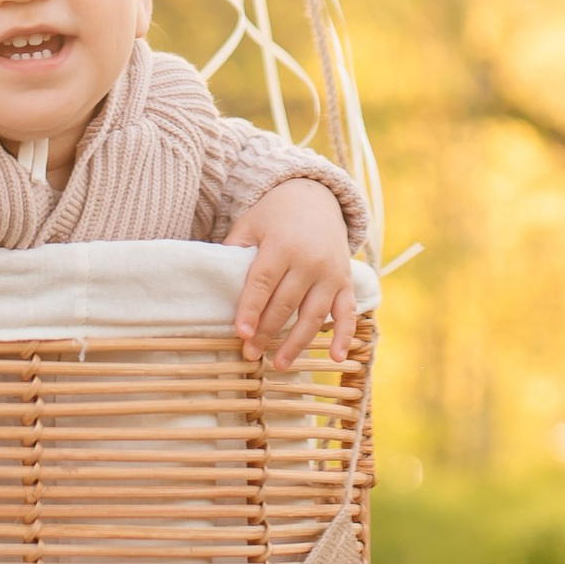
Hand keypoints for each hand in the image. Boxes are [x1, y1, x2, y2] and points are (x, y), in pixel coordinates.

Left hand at [226, 178, 359, 371]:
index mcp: (282, 244)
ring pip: (314, 314)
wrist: (316, 198)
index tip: (241, 333)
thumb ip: (235, 249)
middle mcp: (309, 260)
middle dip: (267, 332)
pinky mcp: (345, 282)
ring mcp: (331, 273)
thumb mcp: (251, 222)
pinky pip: (347, 312)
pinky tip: (335, 358)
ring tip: (279, 365)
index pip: (263, 282)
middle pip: (286, 303)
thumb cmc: (275, 215)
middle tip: (249, 353)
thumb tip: (217, 279)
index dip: (251, 309)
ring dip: (296, 343)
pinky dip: (344, 336)